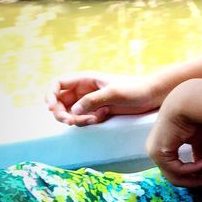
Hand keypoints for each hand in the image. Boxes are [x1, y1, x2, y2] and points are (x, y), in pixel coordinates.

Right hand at [46, 72, 161, 126]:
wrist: (151, 96)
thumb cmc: (134, 89)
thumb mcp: (114, 93)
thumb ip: (93, 100)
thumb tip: (73, 110)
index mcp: (85, 80)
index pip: (58, 84)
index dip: (50, 95)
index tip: (51, 108)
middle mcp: (84, 90)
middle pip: (60, 102)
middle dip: (61, 113)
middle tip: (70, 121)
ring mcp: (89, 102)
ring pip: (70, 112)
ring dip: (74, 119)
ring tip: (91, 120)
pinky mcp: (96, 112)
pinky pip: (82, 119)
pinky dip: (84, 122)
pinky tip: (97, 119)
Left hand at [146, 91, 201, 187]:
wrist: (188, 104)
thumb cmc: (192, 117)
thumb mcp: (196, 140)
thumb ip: (198, 154)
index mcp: (162, 147)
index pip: (173, 170)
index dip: (190, 175)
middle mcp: (155, 151)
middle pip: (172, 177)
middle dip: (192, 180)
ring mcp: (155, 153)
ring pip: (174, 176)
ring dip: (195, 174)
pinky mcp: (159, 153)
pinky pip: (177, 170)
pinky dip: (194, 168)